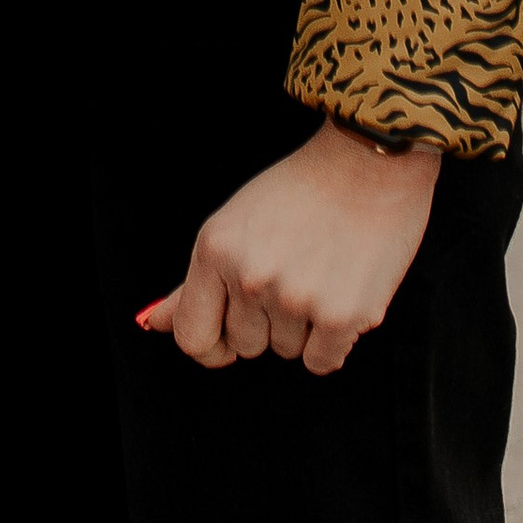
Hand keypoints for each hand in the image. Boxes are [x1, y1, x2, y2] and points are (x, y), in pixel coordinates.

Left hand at [139, 121, 440, 376]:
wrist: (369, 160)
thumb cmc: (301, 190)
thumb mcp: (235, 224)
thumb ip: (194, 283)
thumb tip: (152, 324)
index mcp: (216, 249)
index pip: (193, 336)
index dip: (214, 343)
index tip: (232, 332)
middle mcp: (250, 276)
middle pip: (246, 345)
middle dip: (268, 320)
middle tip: (294, 270)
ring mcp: (294, 297)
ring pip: (288, 351)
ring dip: (304, 327)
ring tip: (322, 270)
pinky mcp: (341, 316)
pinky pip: (323, 362)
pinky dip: (335, 340)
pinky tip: (343, 291)